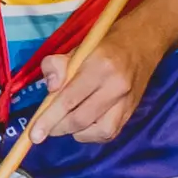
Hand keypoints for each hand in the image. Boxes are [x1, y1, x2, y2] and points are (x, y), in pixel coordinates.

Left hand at [29, 24, 165, 145]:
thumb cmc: (104, 45)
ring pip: (98, 132)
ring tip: (66, 122)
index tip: (34, 135)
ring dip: (76, 133)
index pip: (69, 99)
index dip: (48, 119)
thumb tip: (51, 89)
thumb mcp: (76, 48)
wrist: (143, 42)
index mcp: (100, 67)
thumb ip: (55, 65)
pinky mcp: (132, 112)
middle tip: (45, 128)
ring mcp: (127, 102)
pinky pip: (110, 133)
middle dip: (58, 128)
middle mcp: (116, 87)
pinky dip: (92, 134)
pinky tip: (83, 125)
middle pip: (81, 119)